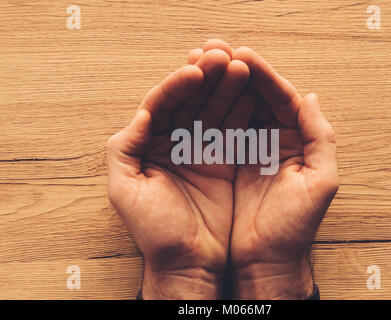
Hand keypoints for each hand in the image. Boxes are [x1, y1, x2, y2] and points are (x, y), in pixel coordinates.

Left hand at [107, 47, 249, 298]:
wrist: (189, 261)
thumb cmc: (155, 231)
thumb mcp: (125, 191)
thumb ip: (123, 148)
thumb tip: (141, 113)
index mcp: (148, 145)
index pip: (160, 104)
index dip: (176, 85)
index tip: (195, 70)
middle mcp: (174, 141)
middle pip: (190, 100)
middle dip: (205, 77)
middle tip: (222, 55)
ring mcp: (201, 148)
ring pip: (213, 109)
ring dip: (226, 86)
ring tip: (240, 65)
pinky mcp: (224, 159)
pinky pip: (233, 128)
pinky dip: (242, 109)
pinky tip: (252, 90)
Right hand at [199, 41, 338, 298]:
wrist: (266, 260)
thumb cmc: (293, 227)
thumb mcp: (319, 183)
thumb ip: (320, 138)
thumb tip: (310, 97)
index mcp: (297, 141)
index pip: (282, 98)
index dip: (263, 75)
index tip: (243, 55)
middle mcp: (273, 139)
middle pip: (255, 97)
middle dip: (237, 72)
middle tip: (216, 49)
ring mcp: (248, 149)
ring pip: (233, 108)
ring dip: (218, 85)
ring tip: (201, 62)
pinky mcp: (227, 161)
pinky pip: (216, 129)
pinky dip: (206, 110)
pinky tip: (194, 94)